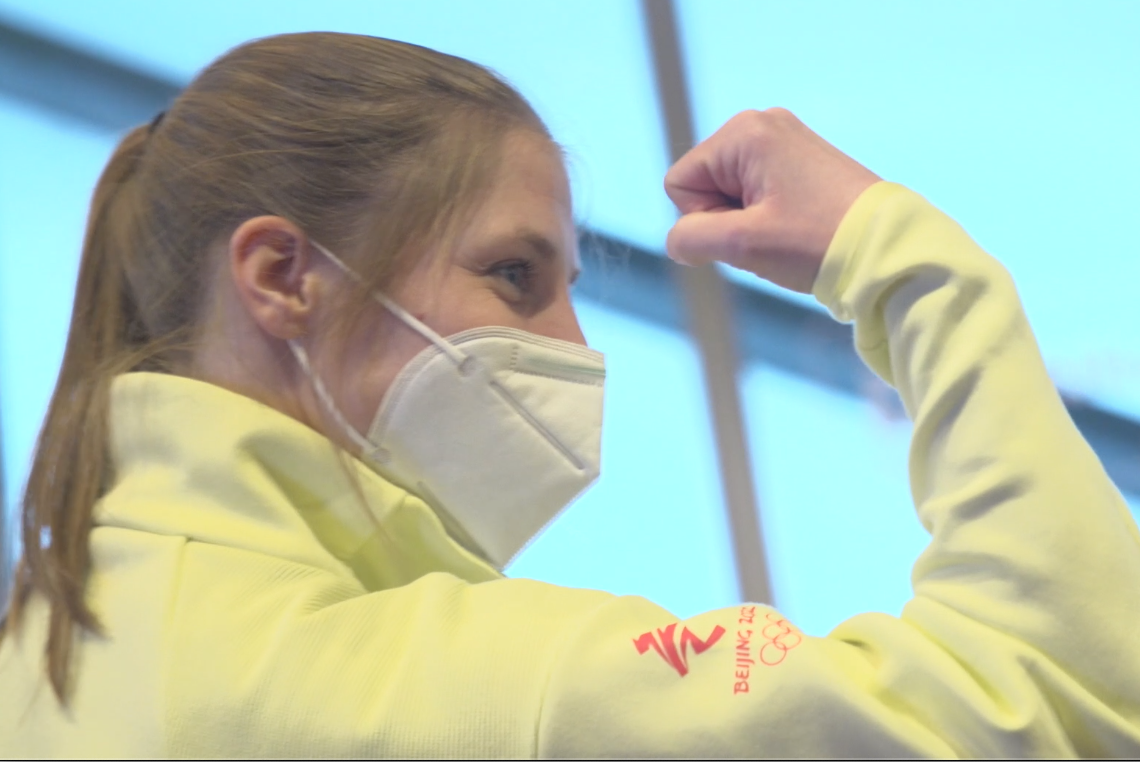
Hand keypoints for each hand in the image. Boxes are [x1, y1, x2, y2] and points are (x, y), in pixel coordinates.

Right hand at [664, 108, 880, 293]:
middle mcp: (763, 125)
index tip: (748, 230)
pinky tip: (796, 229)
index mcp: (744, 133)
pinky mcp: (803, 161)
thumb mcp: (742, 244)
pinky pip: (757, 193)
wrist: (886, 247)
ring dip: (747, 223)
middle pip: (705, 184)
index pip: (680, 183)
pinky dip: (767, 218)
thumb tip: (679, 241)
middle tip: (770, 235)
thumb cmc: (817, 241)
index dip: (703, 219)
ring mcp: (786, 141)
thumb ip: (691, 238)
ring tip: (787, 233)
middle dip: (726, 220)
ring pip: (730, 193)